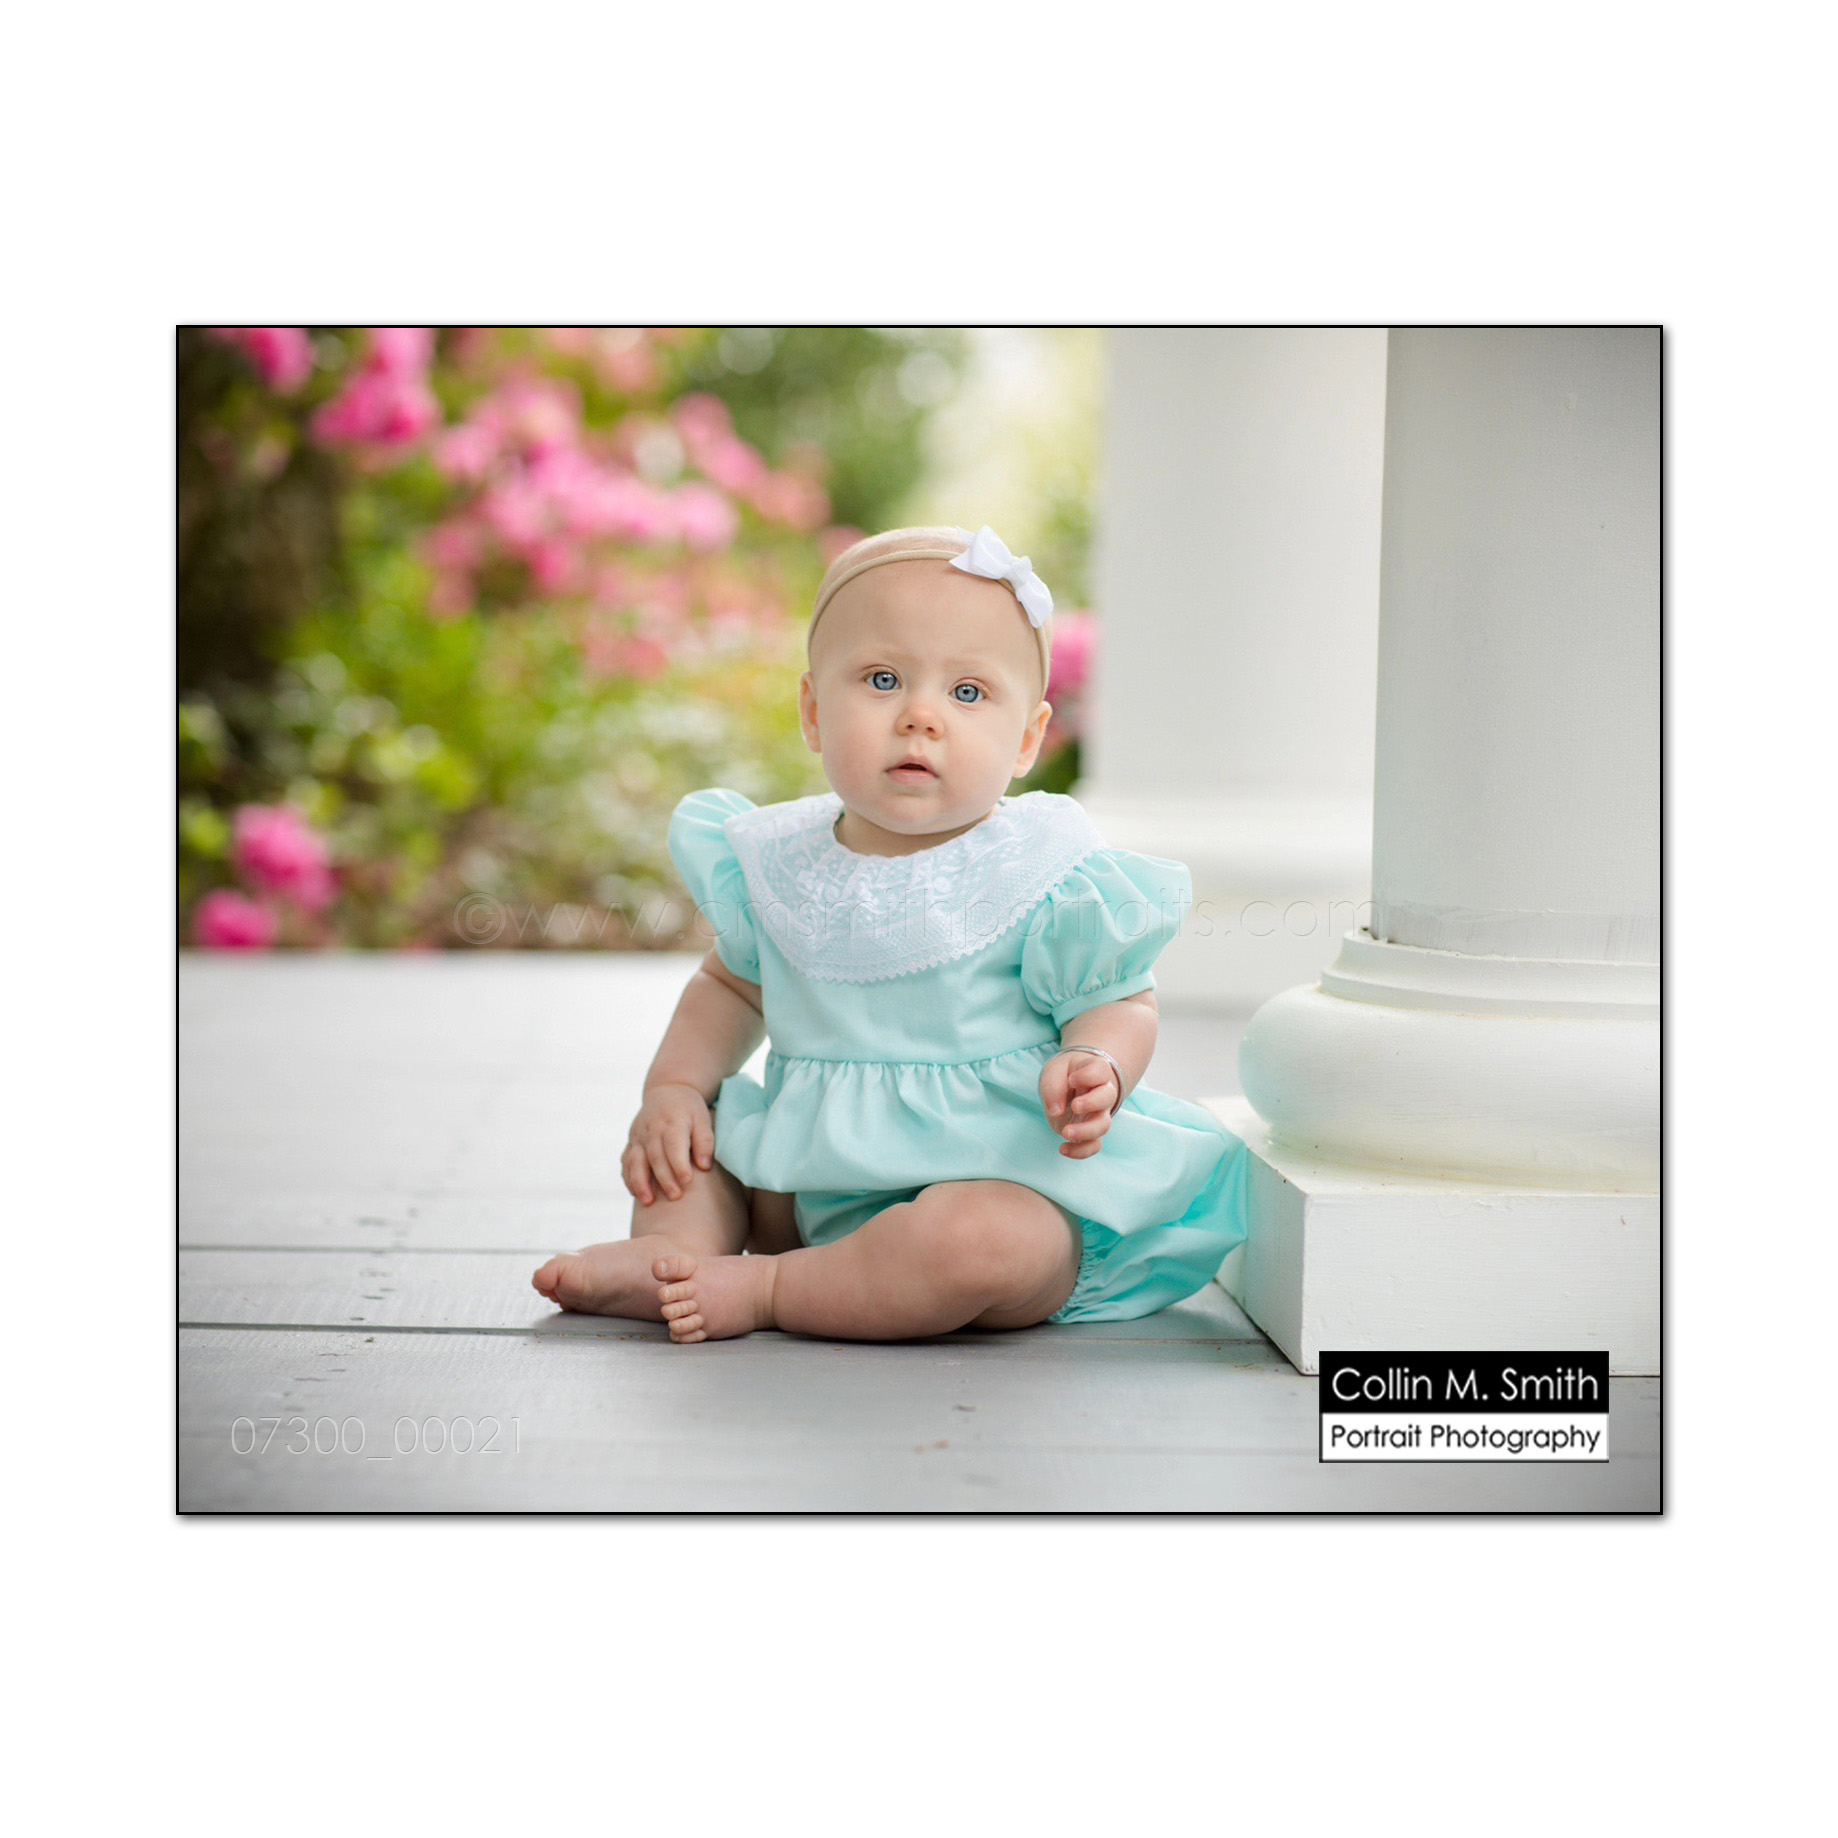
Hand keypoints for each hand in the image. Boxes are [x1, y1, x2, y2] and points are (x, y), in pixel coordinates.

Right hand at [622, 1082, 714, 1204]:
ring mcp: (638, 1136)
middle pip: (655, 1156)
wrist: (667, 1090)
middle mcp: (652, 1129)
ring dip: (640, 1182)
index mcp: (672, 1122)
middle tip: (675, 1196)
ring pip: (635, 1161)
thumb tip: (704, 1166)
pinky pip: (626, 1162)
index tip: (688, 1180)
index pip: (674, 1145)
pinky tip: (636, 1193)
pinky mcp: (631, 1142)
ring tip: (648, 1201)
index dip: (679, 1164)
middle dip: (664, 1178)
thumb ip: (705, 1141)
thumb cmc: (689, 1109)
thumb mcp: (702, 1118)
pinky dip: (629, 1178)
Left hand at [1039, 1049, 1118, 1159]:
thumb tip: (1056, 1111)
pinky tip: (1063, 1149)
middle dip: (1092, 1104)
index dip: (1088, 1076)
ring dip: (1085, 1131)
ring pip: (1103, 1125)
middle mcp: (1102, 1093)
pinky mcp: (1090, 1132)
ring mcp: (1099, 1114)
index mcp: (1096, 1071)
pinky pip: (1094, 1145)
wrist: (1067, 1086)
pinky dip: (1081, 1151)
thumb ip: (1053, 1086)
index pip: (1100, 1071)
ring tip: (1065, 1132)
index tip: (1071, 1080)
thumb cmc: (1063, 1075)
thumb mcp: (1053, 1072)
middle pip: (1107, 1098)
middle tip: (1074, 1106)